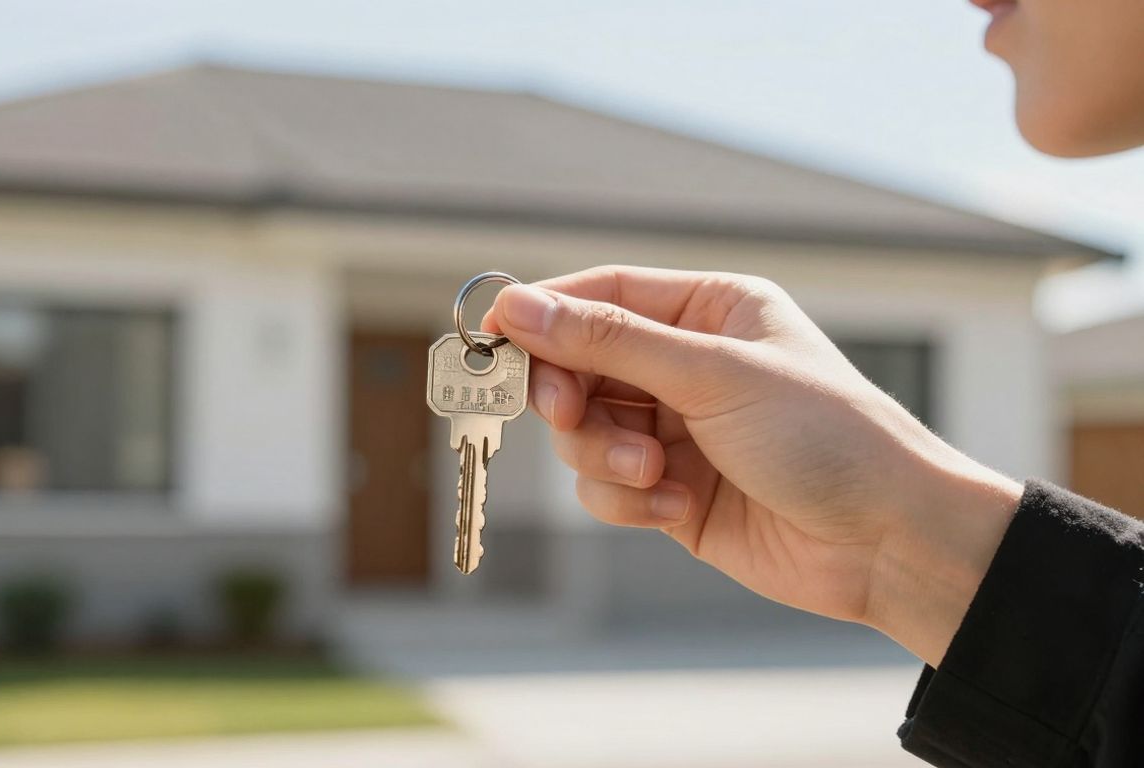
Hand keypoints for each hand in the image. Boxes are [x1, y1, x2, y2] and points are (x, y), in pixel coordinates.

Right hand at [481, 266, 1022, 664]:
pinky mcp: (671, 492)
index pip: (600, 294)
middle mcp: (686, 364)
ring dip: (606, 458)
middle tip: (571, 417)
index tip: (491, 337)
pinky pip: (606, 488)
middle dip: (573, 400)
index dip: (542, 314)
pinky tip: (680, 508)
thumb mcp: (712, 375)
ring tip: (658, 476)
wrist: (888, 542)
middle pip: (578, 367)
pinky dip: (629, 501)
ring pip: (584, 433)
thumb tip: (517, 307)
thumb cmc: (826, 436)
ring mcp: (676, 430)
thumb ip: (608, 341)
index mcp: (708, 310)